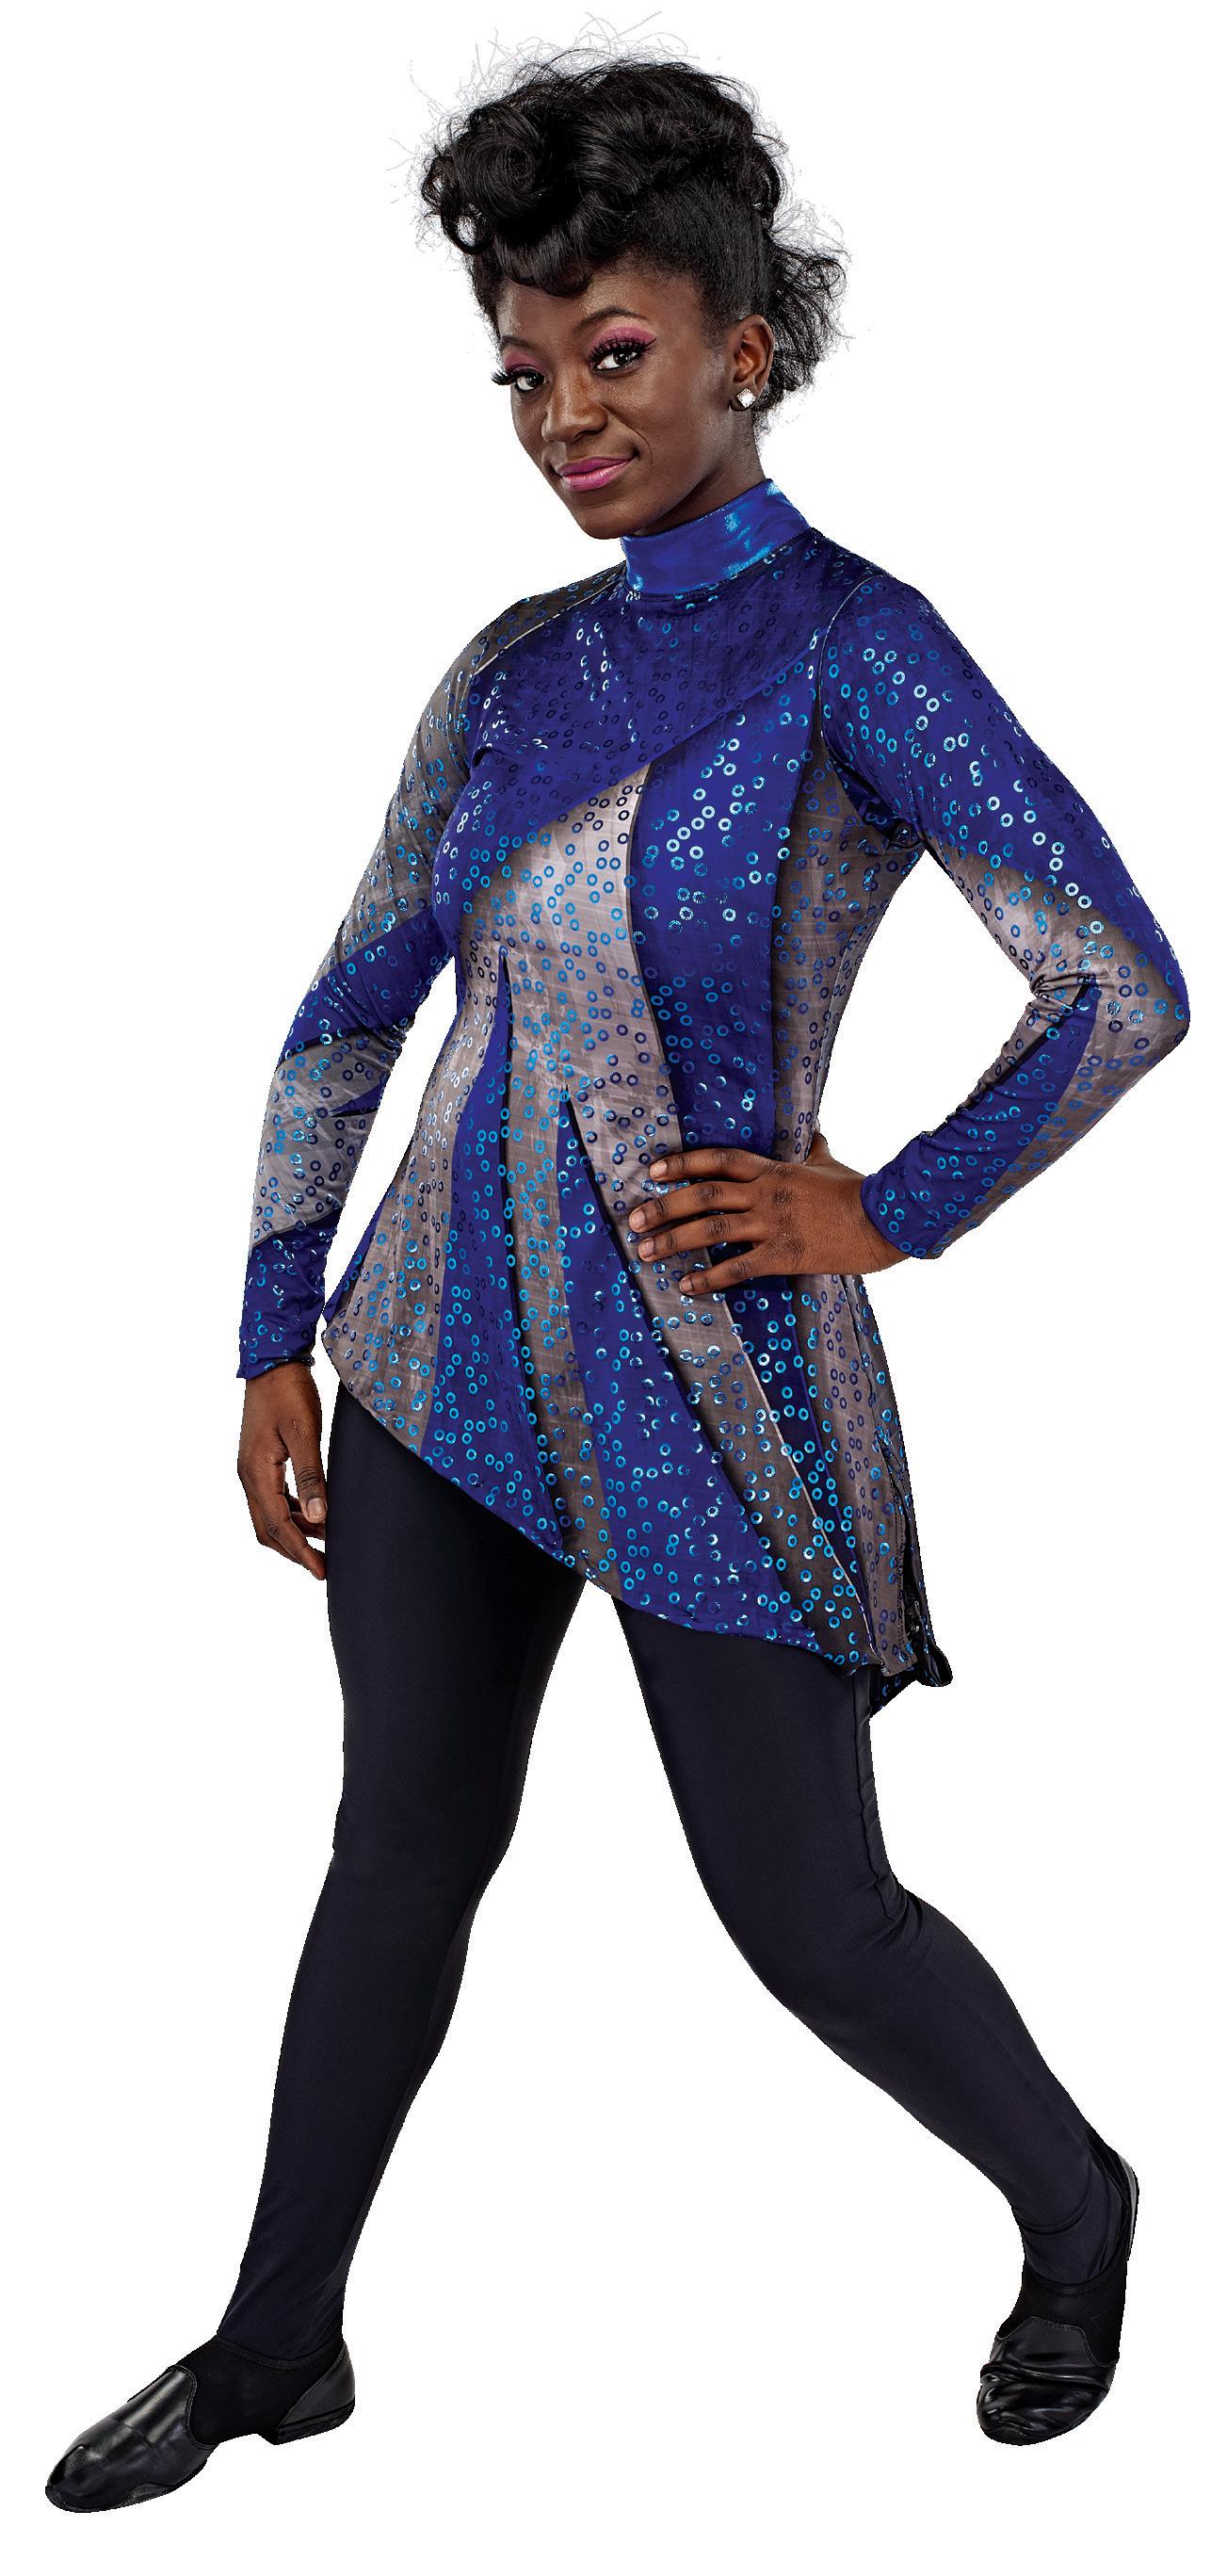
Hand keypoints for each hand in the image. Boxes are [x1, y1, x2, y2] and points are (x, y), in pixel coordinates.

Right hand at [237, 1362, 327, 1578]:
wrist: (271, 1362)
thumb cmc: (289, 1393)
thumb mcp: (304, 1432)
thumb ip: (311, 1475)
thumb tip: (318, 1518)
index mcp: (256, 1472)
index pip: (279, 1525)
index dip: (300, 1551)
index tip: (321, 1570)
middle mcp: (248, 1476)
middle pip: (267, 1529)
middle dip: (294, 1551)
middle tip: (322, 1567)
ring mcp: (251, 1470)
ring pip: (268, 1517)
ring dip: (293, 1534)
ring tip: (322, 1545)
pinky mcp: (259, 1462)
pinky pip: (272, 1499)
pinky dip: (290, 1514)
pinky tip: (312, 1516)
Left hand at [627, 1129, 909, 1290]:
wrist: (883, 1219)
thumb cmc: (857, 1191)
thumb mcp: (830, 1163)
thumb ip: (813, 1149)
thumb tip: (813, 1133)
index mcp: (773, 1169)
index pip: (718, 1160)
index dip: (683, 1164)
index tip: (653, 1172)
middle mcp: (765, 1194)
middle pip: (703, 1196)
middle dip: (663, 1207)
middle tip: (634, 1220)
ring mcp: (772, 1225)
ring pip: (711, 1230)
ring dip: (673, 1240)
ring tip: (646, 1251)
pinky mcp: (783, 1255)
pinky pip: (737, 1268)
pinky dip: (708, 1278)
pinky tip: (687, 1286)